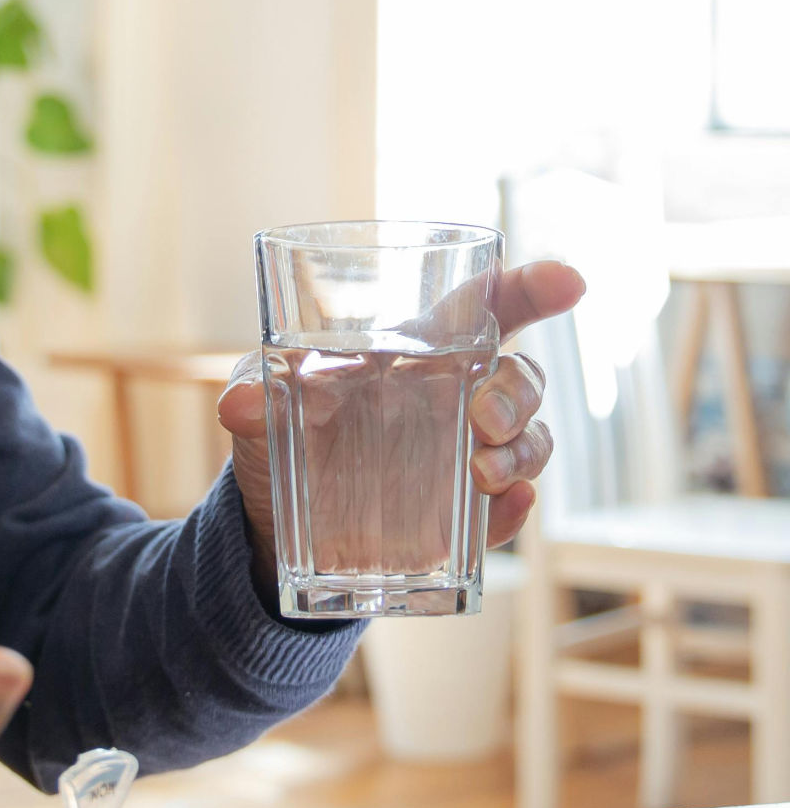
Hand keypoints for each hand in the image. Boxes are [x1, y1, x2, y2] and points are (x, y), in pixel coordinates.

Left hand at [217, 260, 586, 568]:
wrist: (272, 525)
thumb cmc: (277, 435)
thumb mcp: (259, 406)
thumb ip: (252, 393)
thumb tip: (240, 404)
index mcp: (416, 352)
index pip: (488, 307)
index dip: (532, 288)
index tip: (567, 282)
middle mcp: (455, 399)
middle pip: (521, 377)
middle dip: (521, 393)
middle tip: (483, 420)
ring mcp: (465, 459)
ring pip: (531, 442)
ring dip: (523, 454)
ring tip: (484, 473)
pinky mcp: (462, 519)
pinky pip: (509, 512)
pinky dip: (515, 512)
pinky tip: (504, 509)